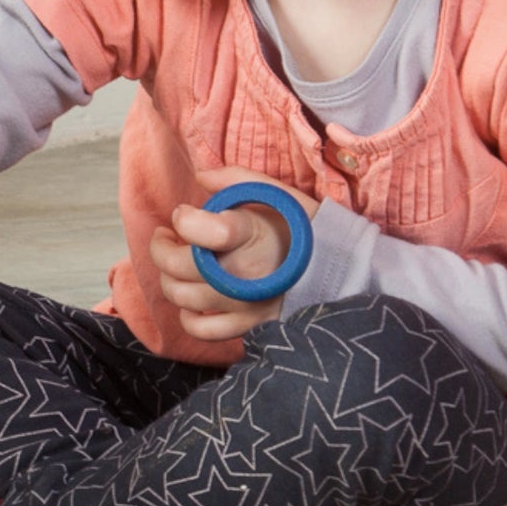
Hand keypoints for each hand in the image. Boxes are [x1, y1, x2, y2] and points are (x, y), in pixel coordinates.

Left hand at [150, 168, 319, 340]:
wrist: (345, 269)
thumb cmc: (307, 228)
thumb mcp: (279, 194)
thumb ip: (236, 179)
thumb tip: (200, 176)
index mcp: (250, 235)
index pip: (200, 228)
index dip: (183, 219)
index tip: (183, 214)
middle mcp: (243, 273)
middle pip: (178, 265)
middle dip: (162, 248)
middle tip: (166, 237)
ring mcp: (245, 304)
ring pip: (182, 296)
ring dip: (170, 279)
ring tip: (178, 266)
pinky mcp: (249, 326)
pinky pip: (201, 329)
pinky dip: (189, 316)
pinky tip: (194, 299)